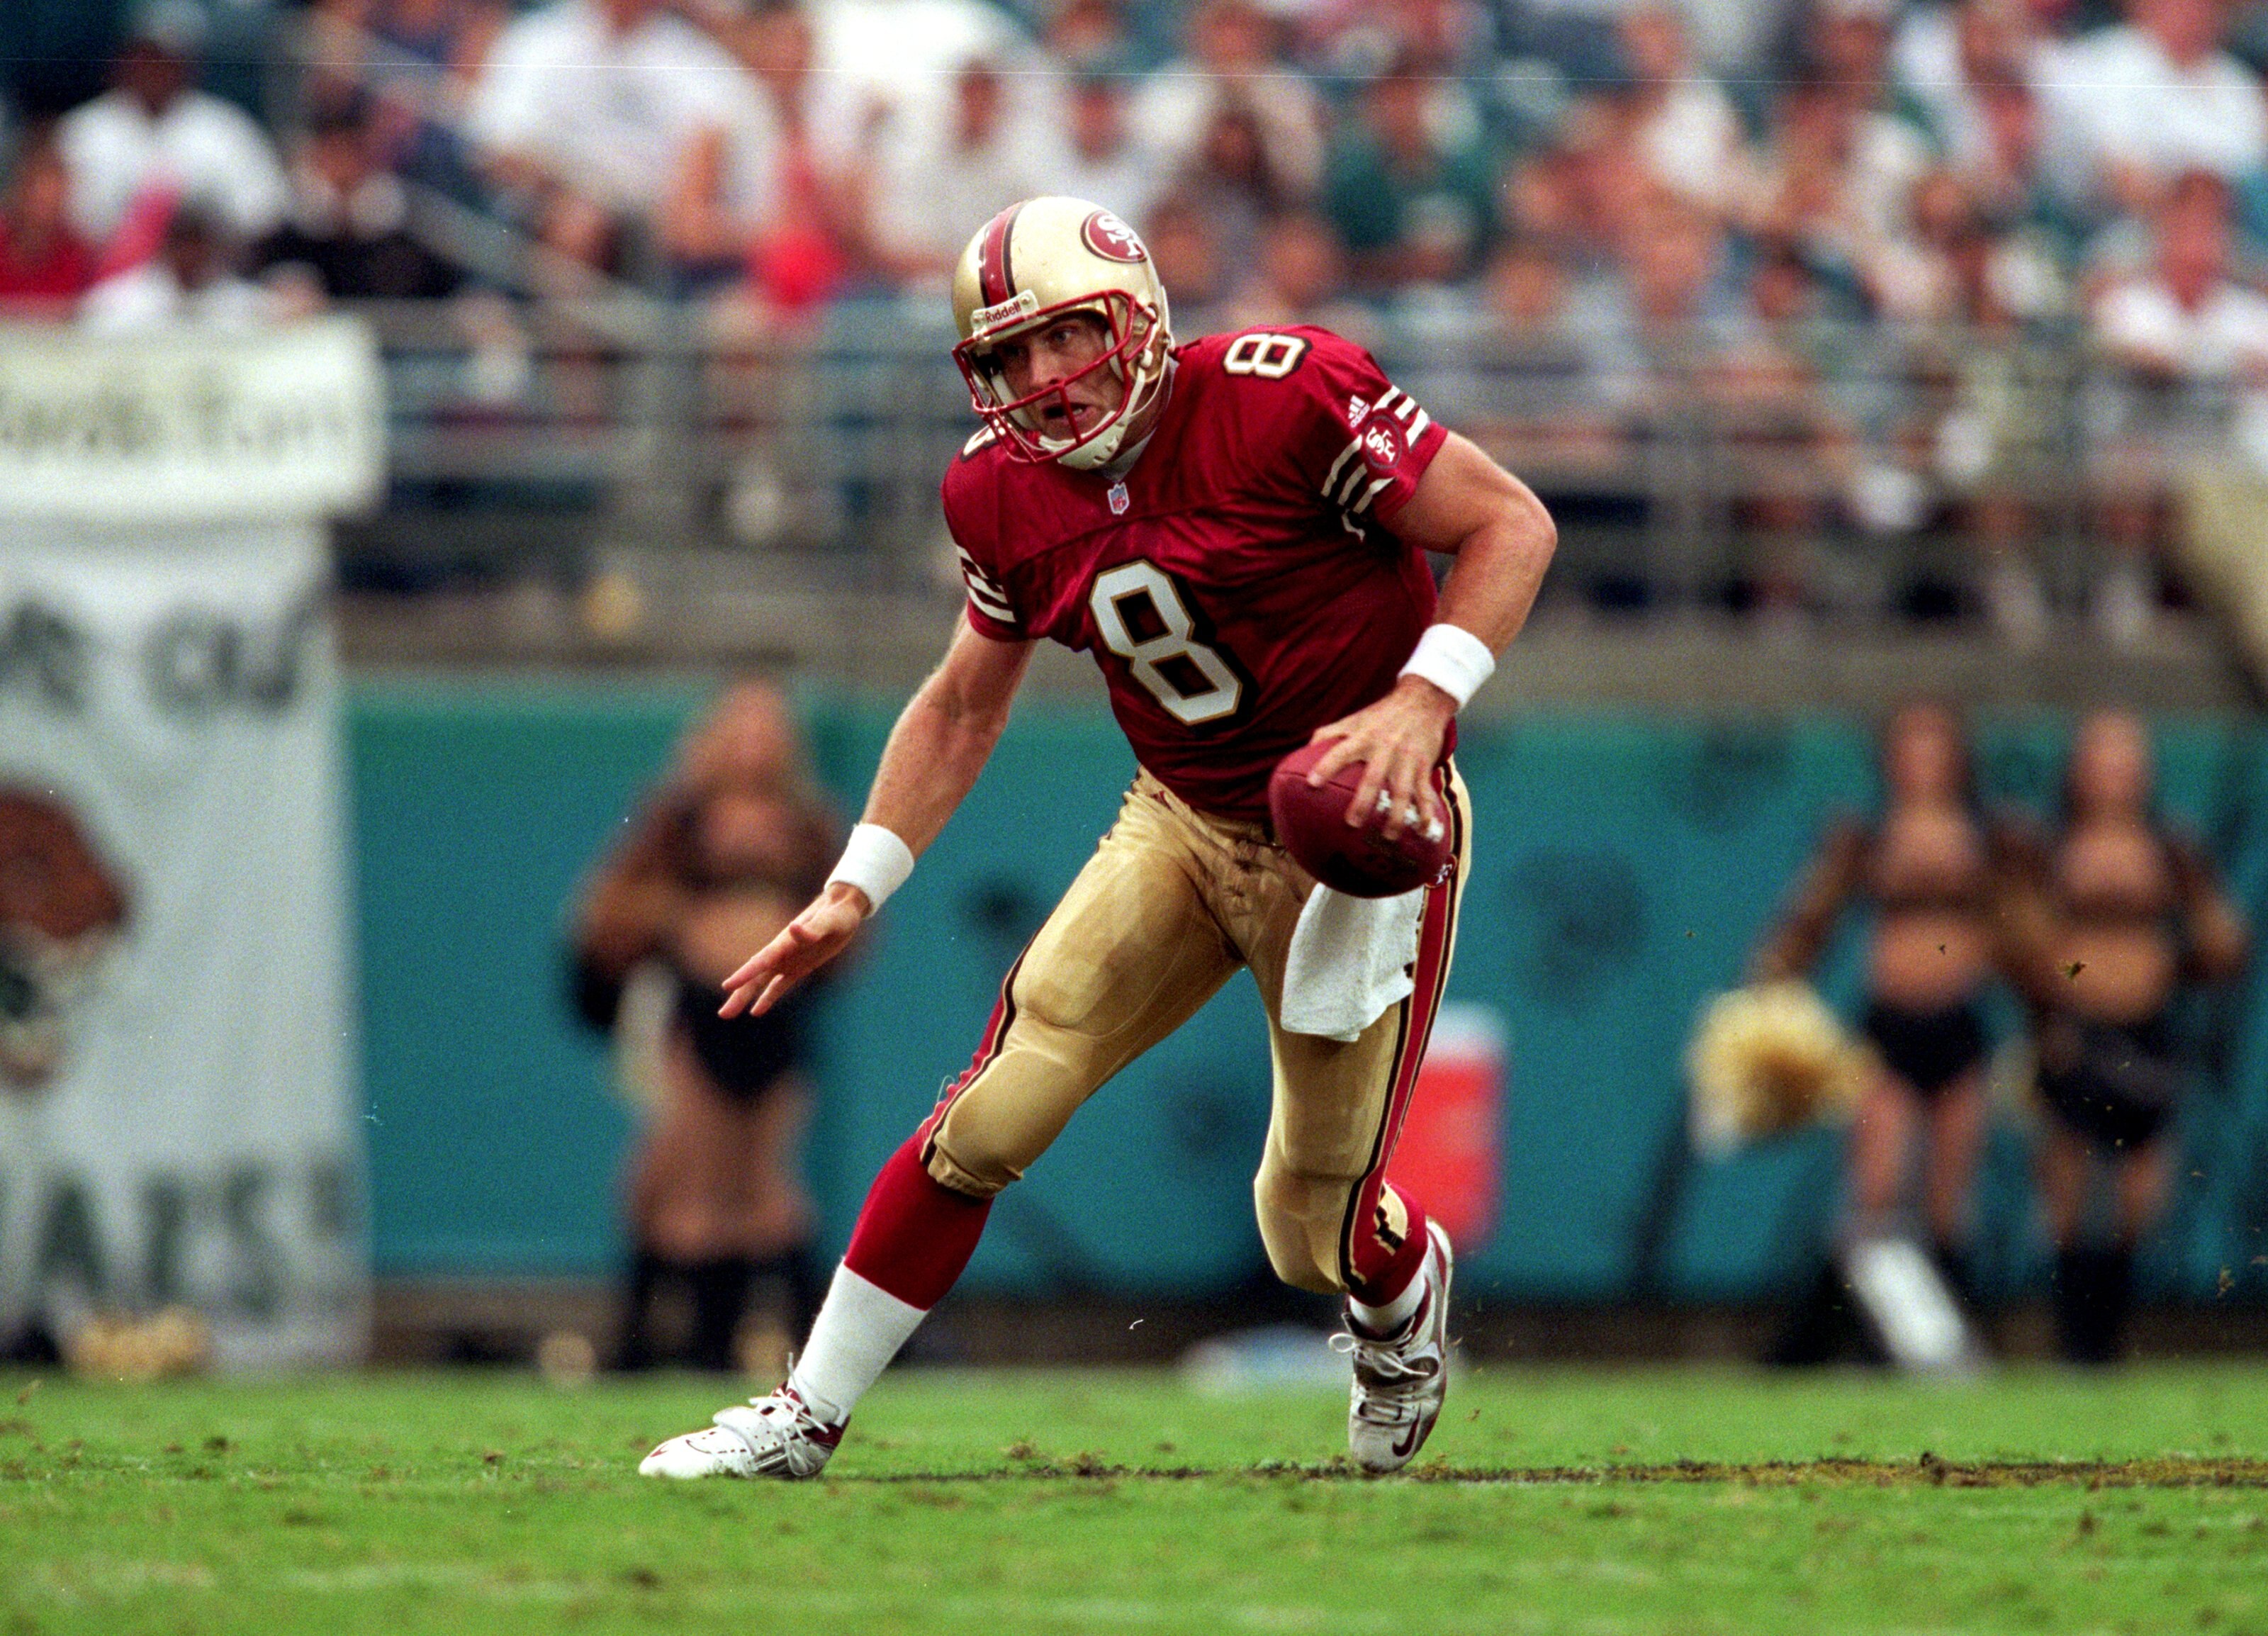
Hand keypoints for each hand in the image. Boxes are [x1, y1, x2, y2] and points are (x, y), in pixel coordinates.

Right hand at [719, 881, 868, 1017]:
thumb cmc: (838, 913)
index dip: (745, 973)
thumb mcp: (829, 921)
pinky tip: (756, 1012)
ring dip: (746, 997)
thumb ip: (812, 928)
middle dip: (739, 993)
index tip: (727, 986)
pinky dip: (768, 998)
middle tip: (723, 1014)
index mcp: (786, 942)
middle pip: (755, 976)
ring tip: (728, 1015)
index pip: (762, 960)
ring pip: (761, 983)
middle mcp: (782, 952)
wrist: (843, 908)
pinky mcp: (799, 968)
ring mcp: (788, 961)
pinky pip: (779, 986)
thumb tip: (793, 927)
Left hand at [1304, 676, 1455, 840]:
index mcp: (1364, 737)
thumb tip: (1303, 751)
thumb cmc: (1381, 714)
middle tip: (1352, 824)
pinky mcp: (1424, 766)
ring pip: (1402, 791)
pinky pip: (1425, 792)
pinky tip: (1423, 831)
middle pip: (1373, 778)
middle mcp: (1385, 748)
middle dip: (1363, 802)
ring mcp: (1406, 759)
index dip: (1326, 765)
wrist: (1423, 700)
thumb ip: (1328, 733)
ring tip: (1389, 837)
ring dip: (1396, 816)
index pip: (1341, 751)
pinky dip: (1426, 812)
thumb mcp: (1354, 719)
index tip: (1312, 783)